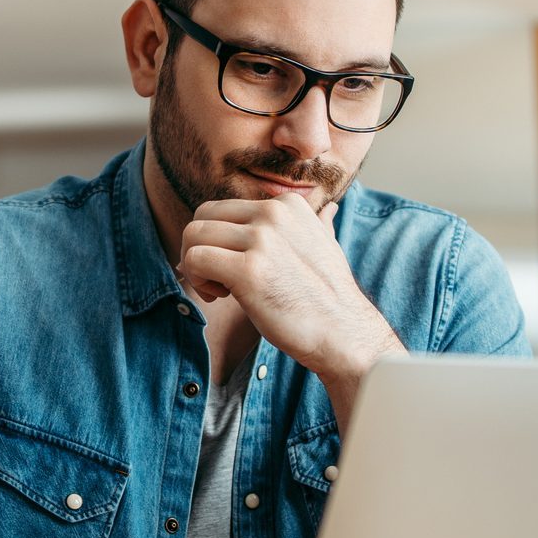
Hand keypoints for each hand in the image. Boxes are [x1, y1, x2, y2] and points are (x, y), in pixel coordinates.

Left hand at [178, 196, 399, 382]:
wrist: (343, 333)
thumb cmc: (328, 298)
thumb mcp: (326, 246)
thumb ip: (318, 223)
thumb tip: (329, 209)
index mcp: (287, 204)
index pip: (225, 208)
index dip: (220, 239)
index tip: (234, 266)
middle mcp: (274, 213)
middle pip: (204, 215)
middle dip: (198, 246)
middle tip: (215, 279)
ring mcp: (261, 239)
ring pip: (193, 235)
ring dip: (194, 265)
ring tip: (216, 289)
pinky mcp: (248, 270)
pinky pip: (194, 259)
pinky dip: (195, 279)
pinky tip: (217, 296)